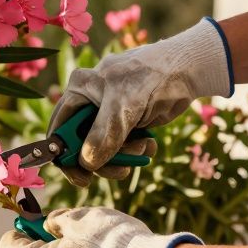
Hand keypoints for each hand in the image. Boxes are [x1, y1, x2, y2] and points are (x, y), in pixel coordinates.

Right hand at [51, 18, 231, 185]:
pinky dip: (135, 152)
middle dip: (101, 160)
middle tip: (120, 171)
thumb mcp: (124, 105)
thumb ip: (103, 134)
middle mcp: (88, 103)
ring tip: (142, 149)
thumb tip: (87, 163)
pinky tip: (149, 144)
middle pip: (80, 145)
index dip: (64, 156)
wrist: (188, 70)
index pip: (59, 129)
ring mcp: (107, 114)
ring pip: (102, 150)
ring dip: (123, 157)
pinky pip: (121, 147)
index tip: (81, 178)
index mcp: (78, 90)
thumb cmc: (152, 77)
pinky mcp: (125, 122)